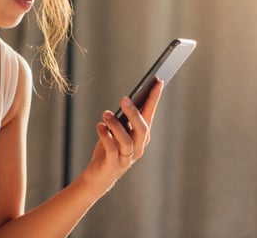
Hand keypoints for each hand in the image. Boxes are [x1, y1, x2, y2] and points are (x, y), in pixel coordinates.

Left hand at [81, 78, 163, 193]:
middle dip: (134, 113)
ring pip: (127, 140)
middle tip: (124, 98)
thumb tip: (127, 100)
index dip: (154, 98)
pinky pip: (112, 150)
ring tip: (106, 114)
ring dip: (116, 125)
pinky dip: (105, 137)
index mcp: (141, 136)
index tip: (157, 81)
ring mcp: (127, 158)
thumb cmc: (110, 148)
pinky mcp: (114, 165)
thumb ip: (123, 119)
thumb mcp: (117, 131)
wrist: (99, 175)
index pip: (150, 114)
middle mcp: (138, 147)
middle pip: (142, 129)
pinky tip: (99, 126)